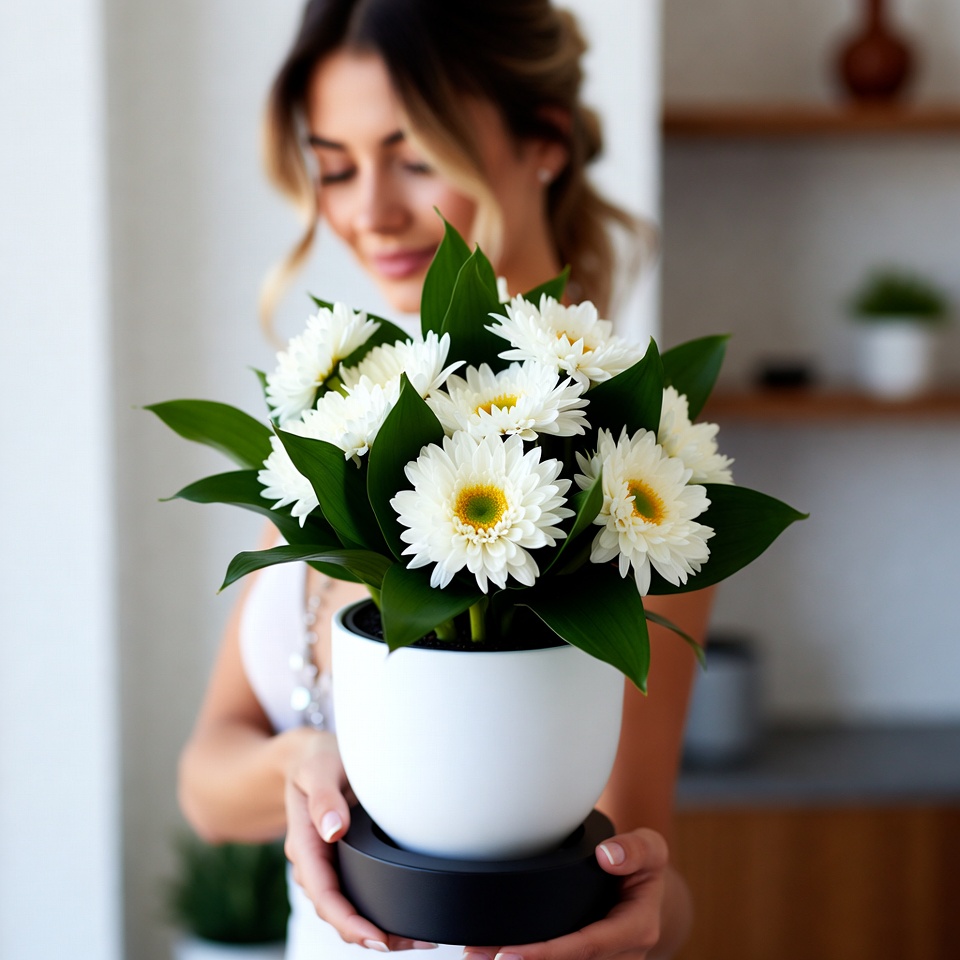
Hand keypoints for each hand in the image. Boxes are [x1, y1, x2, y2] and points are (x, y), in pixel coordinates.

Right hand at [283, 731, 437, 951]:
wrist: (309, 756)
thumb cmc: (316, 759)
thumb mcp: (319, 768)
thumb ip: (324, 797)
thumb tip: (333, 831)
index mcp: (304, 842)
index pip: (323, 894)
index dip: (349, 921)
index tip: (378, 938)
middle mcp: (313, 860)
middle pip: (336, 911)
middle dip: (370, 934)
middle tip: (415, 943)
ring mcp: (325, 864)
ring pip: (345, 907)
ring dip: (376, 928)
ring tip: (417, 938)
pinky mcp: (340, 861)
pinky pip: (353, 893)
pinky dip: (375, 910)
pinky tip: (402, 918)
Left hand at [464, 828, 675, 959]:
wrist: (646, 889)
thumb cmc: (642, 867)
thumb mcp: (650, 849)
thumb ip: (635, 850)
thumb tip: (608, 856)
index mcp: (636, 929)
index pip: (587, 947)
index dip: (548, 954)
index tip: (511, 954)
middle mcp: (621, 955)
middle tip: (477, 955)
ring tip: (476, 955)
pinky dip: (530, 959)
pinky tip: (493, 954)